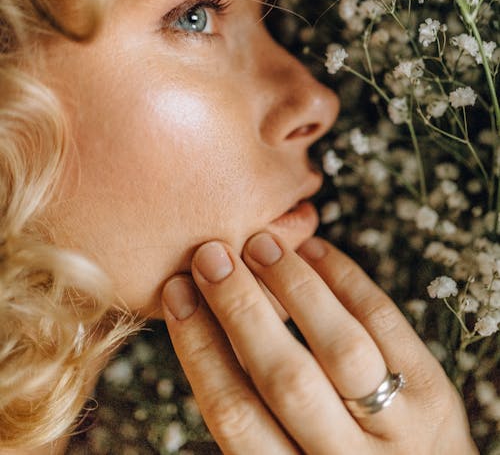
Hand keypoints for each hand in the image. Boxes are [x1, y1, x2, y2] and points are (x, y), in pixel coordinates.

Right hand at [161, 234, 477, 454]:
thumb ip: (254, 416)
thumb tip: (200, 332)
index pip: (235, 413)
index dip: (199, 346)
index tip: (177, 293)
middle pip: (286, 378)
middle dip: (242, 309)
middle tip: (212, 256)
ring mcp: (400, 430)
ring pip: (341, 346)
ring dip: (296, 288)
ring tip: (262, 244)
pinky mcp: (435, 394)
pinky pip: (387, 324)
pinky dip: (347, 281)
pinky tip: (314, 251)